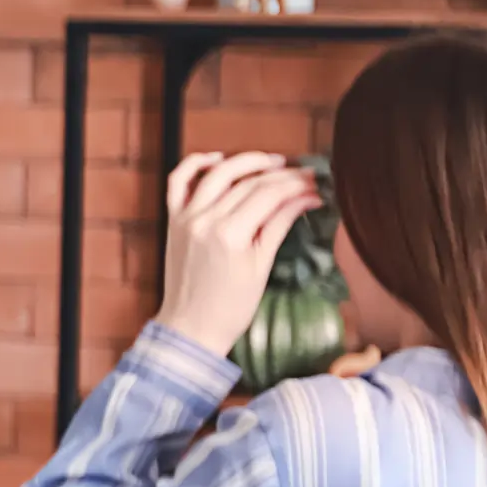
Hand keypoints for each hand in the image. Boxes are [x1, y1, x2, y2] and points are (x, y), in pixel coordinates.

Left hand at [156, 150, 322, 356]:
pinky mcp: (173, 220)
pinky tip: (218, 159)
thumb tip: (307, 197)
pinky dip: (195, 164)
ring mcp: (185, 218)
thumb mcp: (262, 265)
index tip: (314, 184)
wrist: (191, 327)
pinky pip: (178, 182)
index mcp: (230, 235)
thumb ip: (280, 224)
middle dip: (280, 175)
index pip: (268, 194)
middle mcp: (204, 221)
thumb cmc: (230, 306)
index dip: (295, 185)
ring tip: (271, 162)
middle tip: (302, 174)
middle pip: (247, 183)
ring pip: (216, 174)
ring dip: (245, 162)